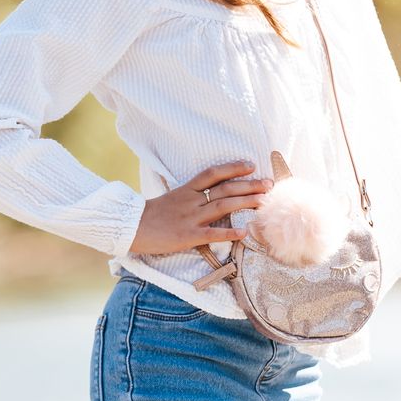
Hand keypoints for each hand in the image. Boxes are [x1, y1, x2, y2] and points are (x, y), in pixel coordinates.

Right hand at [128, 160, 271, 256]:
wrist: (130, 227)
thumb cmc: (150, 215)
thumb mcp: (170, 199)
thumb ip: (189, 196)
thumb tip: (208, 195)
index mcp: (186, 190)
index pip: (213, 174)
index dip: (233, 168)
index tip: (251, 164)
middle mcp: (191, 201)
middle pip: (224, 189)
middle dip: (249, 185)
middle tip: (269, 184)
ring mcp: (190, 218)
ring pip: (222, 207)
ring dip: (245, 202)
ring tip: (263, 201)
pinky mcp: (187, 236)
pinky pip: (211, 233)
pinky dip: (228, 233)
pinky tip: (244, 232)